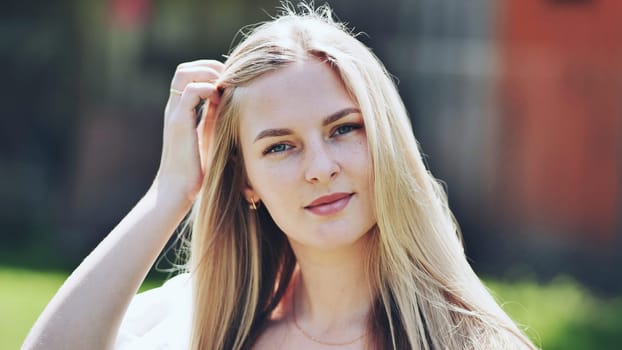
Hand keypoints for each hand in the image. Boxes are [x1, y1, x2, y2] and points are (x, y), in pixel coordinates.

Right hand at [155, 59, 223, 201]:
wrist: (177, 190)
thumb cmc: (195, 170)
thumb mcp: (208, 137)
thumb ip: (213, 118)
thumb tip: (231, 104)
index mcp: (180, 111)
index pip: (189, 75)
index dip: (208, 71)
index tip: (229, 81)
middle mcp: (174, 108)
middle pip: (183, 69)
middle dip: (208, 67)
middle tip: (229, 79)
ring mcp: (174, 114)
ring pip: (183, 74)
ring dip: (207, 73)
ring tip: (224, 86)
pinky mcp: (179, 123)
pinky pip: (190, 92)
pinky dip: (207, 89)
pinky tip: (220, 100)